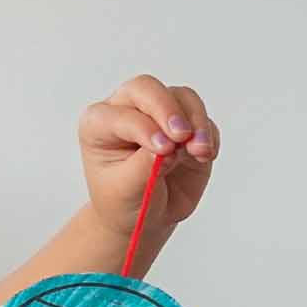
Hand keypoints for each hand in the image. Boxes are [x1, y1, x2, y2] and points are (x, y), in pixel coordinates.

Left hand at [80, 74, 217, 238]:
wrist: (144, 218)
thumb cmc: (123, 202)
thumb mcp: (126, 190)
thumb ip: (145, 165)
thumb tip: (172, 147)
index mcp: (99, 125)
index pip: (122, 113)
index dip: (144, 128)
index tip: (162, 149)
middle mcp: (128, 111)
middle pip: (147, 89)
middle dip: (168, 109)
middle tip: (182, 136)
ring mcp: (160, 115)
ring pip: (181, 97)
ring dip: (195, 122)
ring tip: (200, 150)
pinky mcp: (188, 125)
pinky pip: (203, 118)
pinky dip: (208, 134)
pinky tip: (204, 155)